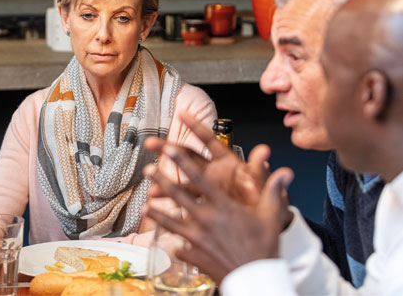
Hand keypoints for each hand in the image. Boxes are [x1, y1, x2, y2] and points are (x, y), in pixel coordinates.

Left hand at [145, 162, 293, 283]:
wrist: (257, 279)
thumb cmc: (264, 246)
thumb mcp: (271, 216)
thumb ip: (272, 191)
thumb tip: (284, 172)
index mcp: (222, 206)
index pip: (198, 178)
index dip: (182, 162)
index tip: (169, 149)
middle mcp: (205, 219)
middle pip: (177, 195)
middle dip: (161, 180)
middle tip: (148, 169)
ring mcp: (196, 237)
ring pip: (170, 221)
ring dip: (156, 212)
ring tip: (144, 206)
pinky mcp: (194, 254)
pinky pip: (180, 248)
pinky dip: (176, 246)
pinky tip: (171, 245)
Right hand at [146, 113, 292, 227]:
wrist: (259, 232)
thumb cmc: (261, 205)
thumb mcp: (260, 187)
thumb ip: (259, 169)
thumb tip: (265, 151)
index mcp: (227, 163)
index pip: (209, 140)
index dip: (196, 126)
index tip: (182, 114)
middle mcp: (212, 172)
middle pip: (187, 155)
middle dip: (168, 148)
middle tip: (151, 142)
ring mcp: (204, 187)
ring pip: (180, 178)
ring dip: (163, 176)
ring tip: (150, 174)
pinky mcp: (199, 204)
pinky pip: (180, 199)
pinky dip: (168, 199)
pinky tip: (155, 200)